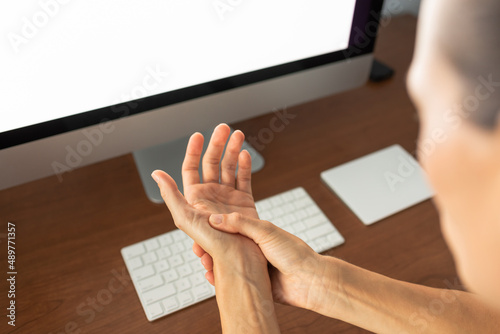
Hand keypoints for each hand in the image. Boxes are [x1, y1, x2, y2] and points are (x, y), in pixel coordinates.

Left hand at [152, 124, 262, 277]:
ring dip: (232, 149)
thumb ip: (171, 194)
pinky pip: (244, 179)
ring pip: (229, 167)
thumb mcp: (184, 218)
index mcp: (195, 197)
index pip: (192, 167)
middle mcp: (211, 195)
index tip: (199, 134)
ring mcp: (228, 197)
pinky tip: (244, 154)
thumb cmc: (211, 242)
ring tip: (238, 135)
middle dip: (217, 143)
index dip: (194, 149)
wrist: (238, 258)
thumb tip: (156, 174)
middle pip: (212, 162)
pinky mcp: (244, 202)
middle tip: (223, 128)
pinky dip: (245, 165)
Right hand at [206, 212, 330, 311]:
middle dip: (209, 247)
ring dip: (213, 263)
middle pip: (224, 246)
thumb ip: (240, 224)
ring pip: (226, 263)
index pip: (229, 227)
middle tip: (199, 250)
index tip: (200, 229)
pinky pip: (231, 279)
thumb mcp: (265, 231)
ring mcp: (251, 265)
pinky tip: (213, 277)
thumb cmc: (294, 253)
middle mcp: (252, 247)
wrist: (310, 281)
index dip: (214, 228)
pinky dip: (220, 279)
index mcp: (256, 232)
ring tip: (205, 263)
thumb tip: (215, 218)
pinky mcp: (252, 281)